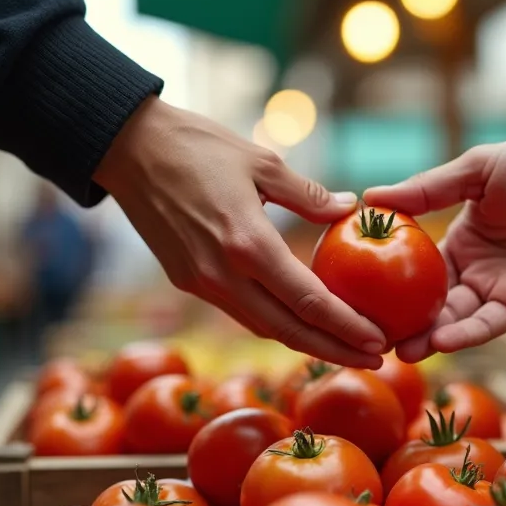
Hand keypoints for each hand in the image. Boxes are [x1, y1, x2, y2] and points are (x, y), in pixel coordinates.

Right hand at [94, 96, 385, 368]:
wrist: (127, 148)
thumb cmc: (198, 145)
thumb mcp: (262, 162)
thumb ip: (308, 195)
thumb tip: (350, 209)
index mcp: (247, 243)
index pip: (309, 301)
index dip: (347, 328)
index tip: (379, 342)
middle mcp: (223, 275)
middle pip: (289, 331)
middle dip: (335, 350)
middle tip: (377, 359)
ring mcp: (200, 283)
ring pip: (262, 328)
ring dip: (305, 342)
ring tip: (345, 346)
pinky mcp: (186, 282)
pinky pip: (240, 312)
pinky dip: (274, 323)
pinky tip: (301, 320)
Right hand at [364, 128, 505, 362]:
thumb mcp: (479, 170)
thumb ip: (429, 189)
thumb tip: (371, 196)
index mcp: (461, 241)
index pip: (413, 271)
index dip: (386, 286)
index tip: (353, 298)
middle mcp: (478, 272)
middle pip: (431, 305)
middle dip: (402, 324)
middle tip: (369, 338)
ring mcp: (503, 291)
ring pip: (459, 321)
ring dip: (431, 337)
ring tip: (400, 349)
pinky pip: (494, 324)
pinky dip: (469, 333)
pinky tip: (443, 340)